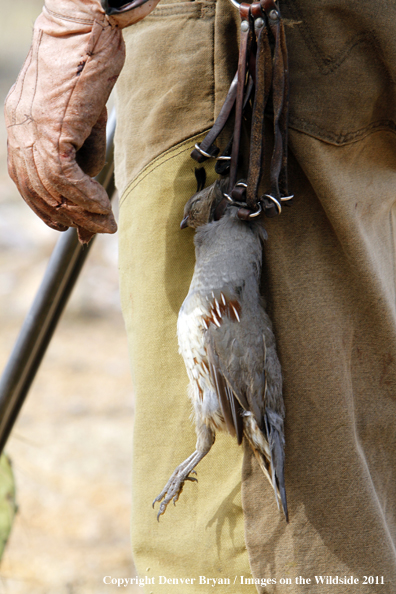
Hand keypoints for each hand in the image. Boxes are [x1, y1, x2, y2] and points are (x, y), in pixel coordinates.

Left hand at [4, 0, 158, 242]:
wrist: (84, 26)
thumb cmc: (86, 64)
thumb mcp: (81, 119)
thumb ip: (80, 155)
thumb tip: (88, 193)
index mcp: (20, 127)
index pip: (27, 181)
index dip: (49, 208)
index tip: (72, 225)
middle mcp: (18, 132)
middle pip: (36, 191)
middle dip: (67, 217)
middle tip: (94, 232)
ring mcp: (30, 131)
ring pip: (51, 191)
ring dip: (82, 213)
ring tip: (105, 224)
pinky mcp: (50, 130)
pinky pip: (65, 179)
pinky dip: (87, 198)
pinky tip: (104, 207)